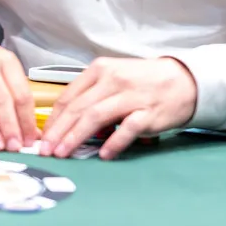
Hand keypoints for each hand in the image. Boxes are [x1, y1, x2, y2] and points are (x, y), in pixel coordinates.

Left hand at [40, 57, 196, 159]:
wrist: (183, 80)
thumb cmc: (143, 81)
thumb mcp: (114, 78)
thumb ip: (91, 95)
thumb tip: (65, 123)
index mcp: (100, 70)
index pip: (68, 96)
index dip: (52, 119)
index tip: (42, 137)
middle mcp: (113, 80)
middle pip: (78, 108)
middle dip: (58, 131)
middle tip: (45, 150)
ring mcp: (131, 96)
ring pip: (95, 117)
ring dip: (76, 137)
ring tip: (63, 153)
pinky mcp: (148, 112)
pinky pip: (127, 128)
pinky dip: (113, 142)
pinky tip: (103, 154)